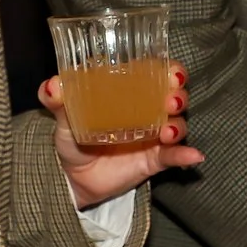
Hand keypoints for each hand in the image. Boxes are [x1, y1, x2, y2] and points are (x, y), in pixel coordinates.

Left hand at [43, 66, 204, 207]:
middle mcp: (147, 110)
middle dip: (178, 94)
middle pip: (174, 95)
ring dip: (178, 125)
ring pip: (178, 124)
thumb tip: (53, 85)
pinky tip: (194, 155)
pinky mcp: (154, 159)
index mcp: (129, 92)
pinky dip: (185, 155)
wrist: (72, 177)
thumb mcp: (63, 116)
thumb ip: (56, 100)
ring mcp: (153, 135)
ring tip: (167, 131)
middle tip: (171, 98)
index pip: (157, 73)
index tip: (171, 71)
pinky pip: (175, 156)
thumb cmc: (72, 136)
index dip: (170, 69)